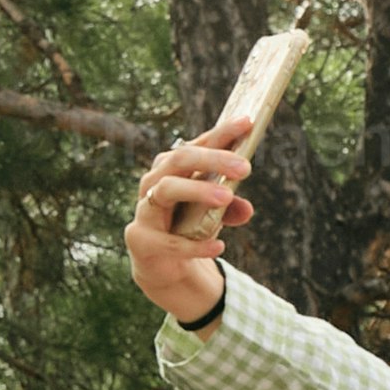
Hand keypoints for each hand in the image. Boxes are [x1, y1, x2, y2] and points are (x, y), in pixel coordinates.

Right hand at [126, 128, 255, 321]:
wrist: (161, 266)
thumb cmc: (187, 227)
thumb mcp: (213, 214)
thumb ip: (229, 208)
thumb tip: (247, 209)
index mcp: (171, 169)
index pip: (197, 144)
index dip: (221, 133)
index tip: (247, 123)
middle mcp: (154, 182)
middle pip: (178, 159)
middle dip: (212, 159)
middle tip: (245, 167)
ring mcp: (144, 210)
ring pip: (166, 189)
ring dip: (198, 190)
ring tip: (226, 197)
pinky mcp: (141, 240)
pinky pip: (169, 241)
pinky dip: (195, 244)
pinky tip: (219, 246)